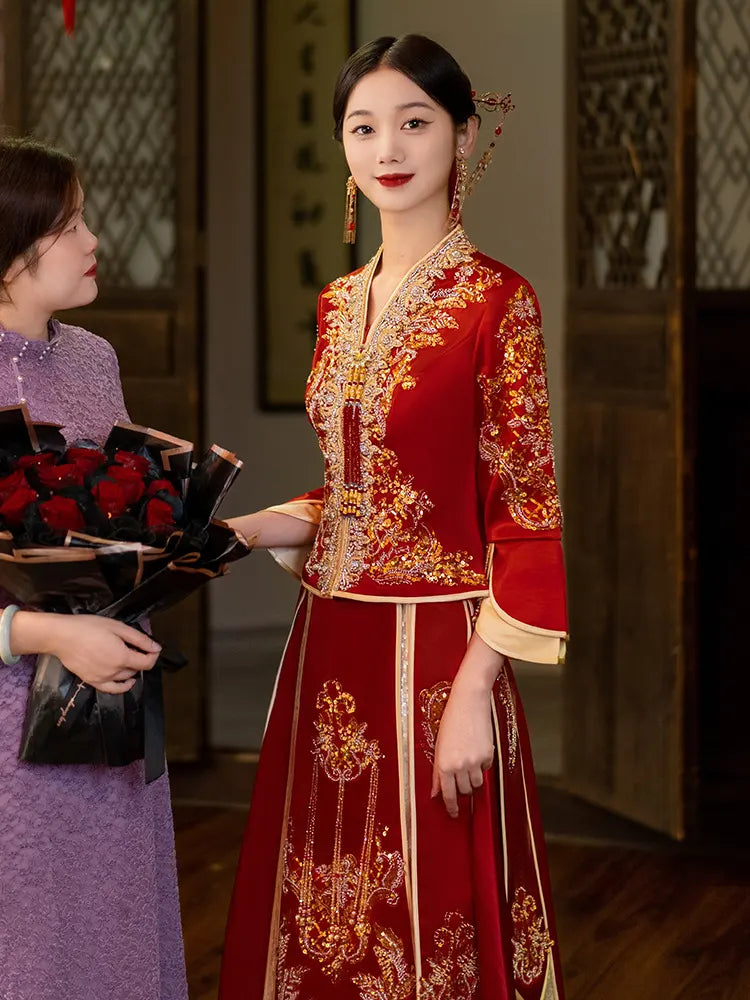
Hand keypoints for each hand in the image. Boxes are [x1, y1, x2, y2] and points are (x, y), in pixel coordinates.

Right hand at [12, 612, 160, 694]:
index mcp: (122, 657)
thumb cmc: (88, 627)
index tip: (153, 648)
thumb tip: (156, 648)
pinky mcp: (92, 681)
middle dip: (142, 659)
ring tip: (131, 659)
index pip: (147, 663)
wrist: (62, 636)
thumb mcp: (117, 627)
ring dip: (132, 670)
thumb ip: (139, 639)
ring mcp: (102, 679)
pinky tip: (127, 681)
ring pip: (125, 678)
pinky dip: (122, 687)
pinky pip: (112, 689)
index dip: (154, 655)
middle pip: (136, 670)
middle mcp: (114, 671)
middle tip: (139, 648)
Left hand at [431, 673, 494, 817]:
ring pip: (477, 784)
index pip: (448, 794)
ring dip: (472, 779)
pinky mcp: (488, 754)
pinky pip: (486, 769)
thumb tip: (435, 792)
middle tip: (460, 782)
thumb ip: (437, 771)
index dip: (451, 806)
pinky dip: (482, 765)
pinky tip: (476, 751)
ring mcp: (475, 761)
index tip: (453, 813)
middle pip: (465, 791)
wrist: (469, 702)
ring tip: (468, 764)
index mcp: (444, 764)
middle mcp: (460, 766)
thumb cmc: (450, 721)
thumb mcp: (438, 746)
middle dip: (462, 790)